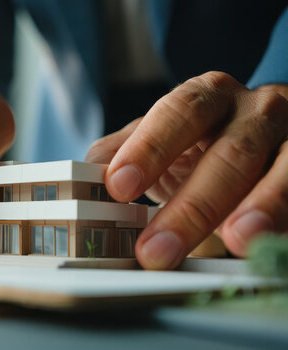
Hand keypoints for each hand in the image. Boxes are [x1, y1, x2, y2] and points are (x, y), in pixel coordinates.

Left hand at [86, 71, 287, 268]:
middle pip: (230, 152)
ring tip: (237, 240)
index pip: (178, 114)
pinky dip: (287, 219)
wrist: (265, 133)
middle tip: (156, 250)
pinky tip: (267, 244)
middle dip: (193, 205)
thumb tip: (85, 173)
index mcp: (208, 97)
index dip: (149, 148)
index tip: (119, 186)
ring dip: (262, 207)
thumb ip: (124, 150)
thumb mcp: (161, 137)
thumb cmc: (204, 140)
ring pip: (285, 170)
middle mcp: (256, 110)